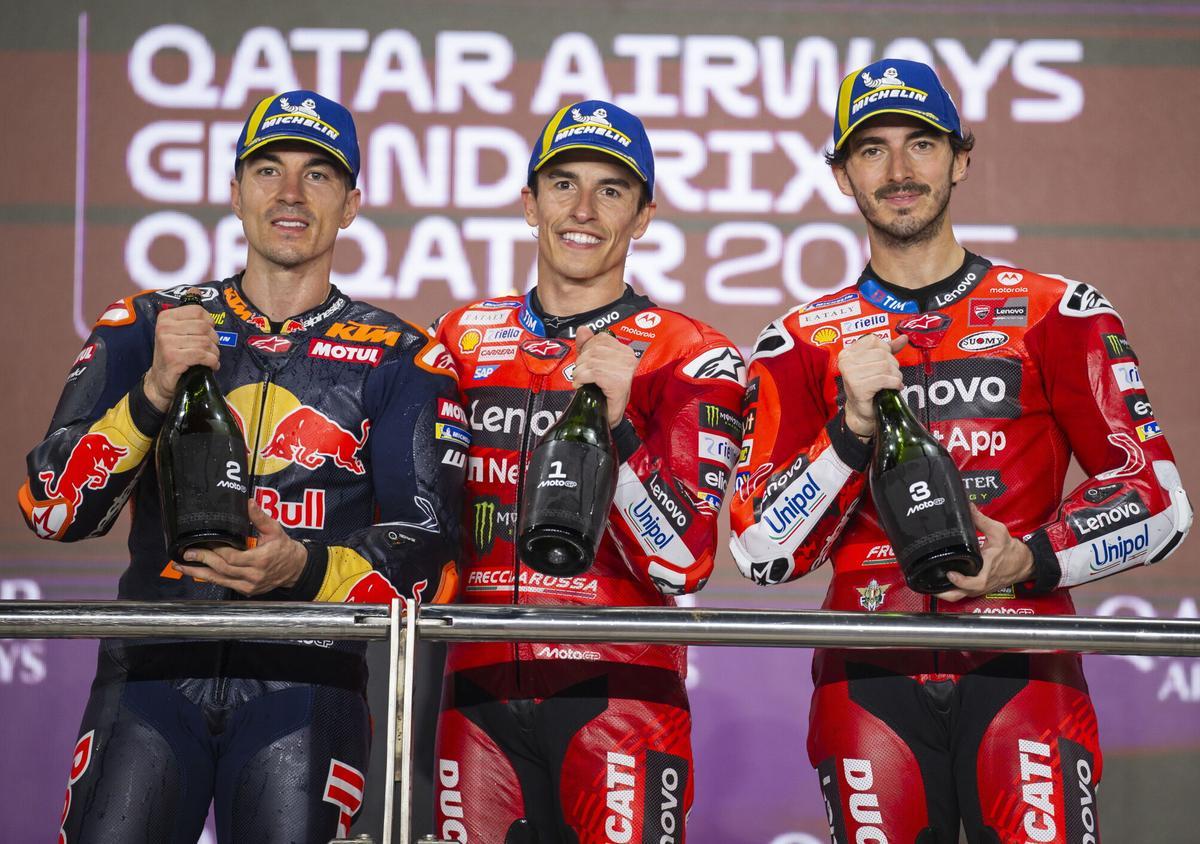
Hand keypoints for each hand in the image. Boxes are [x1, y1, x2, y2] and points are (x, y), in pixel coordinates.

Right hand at [143, 303, 220, 411]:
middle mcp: (164, 328)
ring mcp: (168, 343)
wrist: (160, 380)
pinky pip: (202, 355)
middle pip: (204, 327)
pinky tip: (211, 366)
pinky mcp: (173, 358)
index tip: (208, 332)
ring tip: (211, 358)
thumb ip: (188, 312)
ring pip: (205, 342)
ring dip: (214, 353)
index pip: (198, 311)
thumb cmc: (174, 353)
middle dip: (214, 340)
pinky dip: (212, 362)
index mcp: (166, 317)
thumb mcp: (177, 330)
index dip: (209, 323)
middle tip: (211, 348)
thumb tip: (195, 290)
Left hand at [173, 501, 308, 595]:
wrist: (296, 568)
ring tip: (182, 567)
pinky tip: (198, 572)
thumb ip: (260, 517)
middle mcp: (253, 576)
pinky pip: (225, 584)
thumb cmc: (284, 547)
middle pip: (222, 569)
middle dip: (202, 561)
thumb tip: (247, 502)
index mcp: (260, 560)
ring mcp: (249, 586)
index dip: (216, 550)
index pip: (232, 557)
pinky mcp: (246, 590)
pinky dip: (210, 578)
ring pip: (220, 580)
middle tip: (186, 553)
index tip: (204, 541)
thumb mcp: (275, 529)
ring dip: (199, 574)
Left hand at [573, 326, 638, 427]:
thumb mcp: (594, 365)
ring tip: (580, 381)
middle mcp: (629, 359)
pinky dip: (581, 379)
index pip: (601, 338)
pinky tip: (581, 386)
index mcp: (626, 352)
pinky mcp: (618, 383)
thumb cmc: (603, 392)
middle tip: (581, 376)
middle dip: (581, 362)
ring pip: (591, 361)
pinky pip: (593, 372)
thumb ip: (588, 346)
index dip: (587, 350)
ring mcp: (625, 371)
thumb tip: (582, 329)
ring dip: (579, 372)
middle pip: (594, 349)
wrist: (608, 417)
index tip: (585, 364)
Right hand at [837, 334, 907, 437]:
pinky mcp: (858, 387)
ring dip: (895, 375)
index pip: (874, 340)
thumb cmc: (868, 387)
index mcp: (848, 353)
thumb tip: (904, 338)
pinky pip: (884, 379)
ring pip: (885, 366)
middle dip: (893, 365)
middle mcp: (846, 361)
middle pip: (881, 353)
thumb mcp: (877, 364)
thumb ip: (889, 349)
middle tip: (891, 376)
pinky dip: (894, 383)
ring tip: (893, 382)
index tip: (885, 363)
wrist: (862, 411)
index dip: (886, 351)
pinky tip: (894, 388)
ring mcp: (850, 374)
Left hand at [936, 504, 1034, 601]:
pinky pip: (961, 593)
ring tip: (928, 583)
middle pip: (958, 595)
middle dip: (942, 593)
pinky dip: (950, 589)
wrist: (1024, 563)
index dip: (960, 581)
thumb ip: (980, 519)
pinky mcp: (977, 588)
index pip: (972, 583)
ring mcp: (978, 588)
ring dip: (944, 592)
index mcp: (986, 572)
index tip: (950, 573)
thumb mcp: (998, 532)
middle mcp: (980, 583)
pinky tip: (940, 581)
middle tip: (928, 584)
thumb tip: (967, 507)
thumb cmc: (1012, 550)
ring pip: (958, 596)